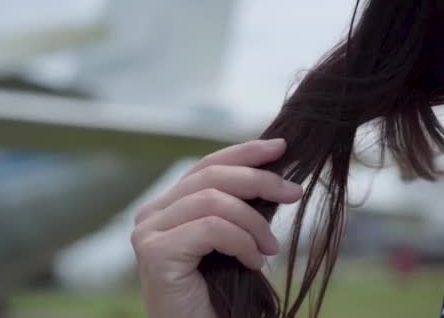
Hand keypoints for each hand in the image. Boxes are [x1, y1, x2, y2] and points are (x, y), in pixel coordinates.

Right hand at [131, 139, 301, 317]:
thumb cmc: (220, 295)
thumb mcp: (233, 239)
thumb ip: (238, 206)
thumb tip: (275, 171)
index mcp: (167, 207)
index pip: (207, 166)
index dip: (244, 152)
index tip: (281, 148)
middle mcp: (151, 215)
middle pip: (211, 176)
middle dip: (260, 180)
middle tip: (295, 192)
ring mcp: (148, 232)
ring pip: (213, 201)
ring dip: (254, 223)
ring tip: (271, 248)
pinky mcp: (155, 252)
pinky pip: (212, 228)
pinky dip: (242, 242)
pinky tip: (254, 262)